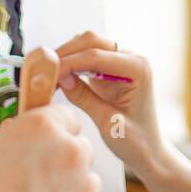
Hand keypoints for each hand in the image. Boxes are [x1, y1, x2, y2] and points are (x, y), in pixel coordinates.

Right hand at [0, 48, 99, 191]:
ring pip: (87, 184)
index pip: (65, 116)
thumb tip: (10, 150)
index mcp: (42, 129)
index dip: (54, 130)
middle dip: (62, 161)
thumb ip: (3, 148)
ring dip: (70, 191)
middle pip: (79, 150)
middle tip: (36, 180)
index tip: (45, 142)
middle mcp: (69, 155)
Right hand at [55, 32, 170, 180]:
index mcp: (137, 69)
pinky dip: (70, 64)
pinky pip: (86, 57)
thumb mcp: (109, 123)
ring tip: (47, 76)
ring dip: (66, 56)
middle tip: (42, 70)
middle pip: (92, 40)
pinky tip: (56, 79)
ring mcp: (121, 62)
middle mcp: (131, 59)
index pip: (97, 55)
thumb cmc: (137, 141)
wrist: (148, 150)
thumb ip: (85, 98)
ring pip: (87, 44)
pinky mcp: (110, 69)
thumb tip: (61, 77)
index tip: (47, 73)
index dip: (69, 62)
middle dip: (66, 53)